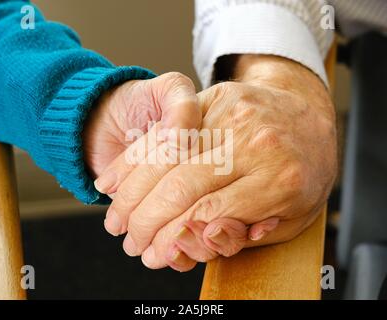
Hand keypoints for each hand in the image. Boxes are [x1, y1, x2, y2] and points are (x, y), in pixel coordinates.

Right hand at [97, 56, 336, 271]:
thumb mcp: (291, 217)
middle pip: (179, 188)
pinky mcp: (212, 98)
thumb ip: (246, 233)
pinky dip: (133, 159)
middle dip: (145, 222)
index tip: (154, 255)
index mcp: (279, 180)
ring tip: (116, 219)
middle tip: (131, 242)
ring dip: (131, 194)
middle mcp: (252, 144)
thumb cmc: (302, 170)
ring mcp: (230, 116)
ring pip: (163, 160)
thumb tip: (202, 236)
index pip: (208, 215)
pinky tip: (114, 180)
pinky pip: (162, 132)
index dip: (172, 240)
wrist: (307, 112)